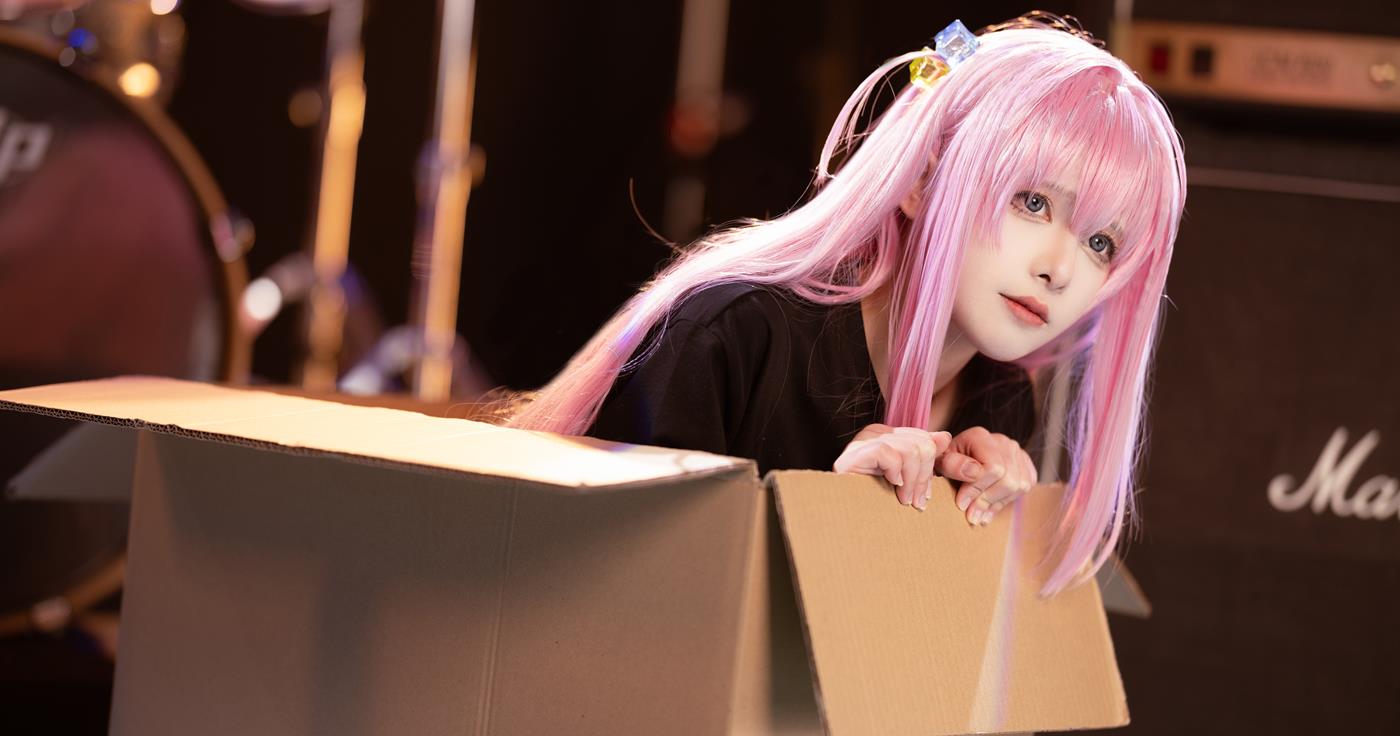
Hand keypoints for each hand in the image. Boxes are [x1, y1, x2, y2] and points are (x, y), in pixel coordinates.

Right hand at [833, 424, 952, 510]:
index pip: (924, 438)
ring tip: (904, 499)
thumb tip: (945, 436)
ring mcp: (862, 442)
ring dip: (912, 481)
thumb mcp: (907, 478)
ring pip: (910, 450)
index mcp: (887, 435)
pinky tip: (890, 485)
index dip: (931, 468)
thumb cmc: (874, 500)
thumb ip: (925, 457)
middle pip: (922, 443)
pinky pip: (889, 455)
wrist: (845, 519)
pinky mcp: (854, 454)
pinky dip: (894, 473)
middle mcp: (874, 433)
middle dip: (924, 476)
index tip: (924, 493)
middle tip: (917, 500)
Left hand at [933, 426, 1037, 525]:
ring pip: (1019, 485)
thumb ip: (951, 465)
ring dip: (997, 504)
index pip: (991, 468)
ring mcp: (1016, 452)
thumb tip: (973, 473)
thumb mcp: (940, 462)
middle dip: (987, 500)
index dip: (976, 490)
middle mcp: (1002, 442)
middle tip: (971, 516)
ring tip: (980, 516)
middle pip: (1008, 480)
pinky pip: (1026, 486)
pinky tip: (991, 507)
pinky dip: (1008, 500)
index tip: (961, 504)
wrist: (959, 457)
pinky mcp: (1025, 463)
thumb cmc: (948, 462)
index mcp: (980, 437)